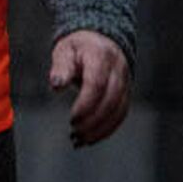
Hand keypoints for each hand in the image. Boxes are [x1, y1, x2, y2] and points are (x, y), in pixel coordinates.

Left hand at [49, 30, 129, 146]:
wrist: (100, 40)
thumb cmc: (78, 47)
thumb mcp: (65, 50)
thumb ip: (61, 68)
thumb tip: (56, 85)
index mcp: (101, 57)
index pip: (97, 84)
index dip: (86, 104)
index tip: (72, 118)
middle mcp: (118, 70)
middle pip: (111, 100)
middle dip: (93, 121)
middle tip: (74, 133)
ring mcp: (125, 82)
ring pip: (119, 111)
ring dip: (100, 129)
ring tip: (79, 141)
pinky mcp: (126, 93)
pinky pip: (120, 114)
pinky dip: (106, 129)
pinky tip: (90, 139)